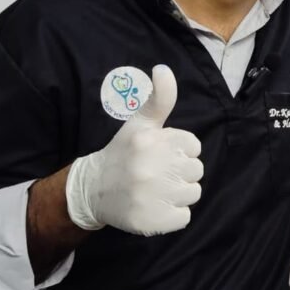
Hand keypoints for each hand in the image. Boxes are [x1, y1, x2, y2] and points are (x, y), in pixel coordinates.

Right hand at [65, 65, 203, 235]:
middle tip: (158, 172)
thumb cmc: (124, 152)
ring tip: (156, 189)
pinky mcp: (151, 221)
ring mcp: (149, 197)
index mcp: (150, 141)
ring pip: (193, 194)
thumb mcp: (140, 123)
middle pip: (197, 170)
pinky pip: (184, 217)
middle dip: (181, 171)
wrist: (93, 189)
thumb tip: (163, 68)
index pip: (194, 146)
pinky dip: (174, 215)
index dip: (181, 150)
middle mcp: (149, 167)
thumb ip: (159, 98)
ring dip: (179, 193)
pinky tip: (155, 205)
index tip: (161, 153)